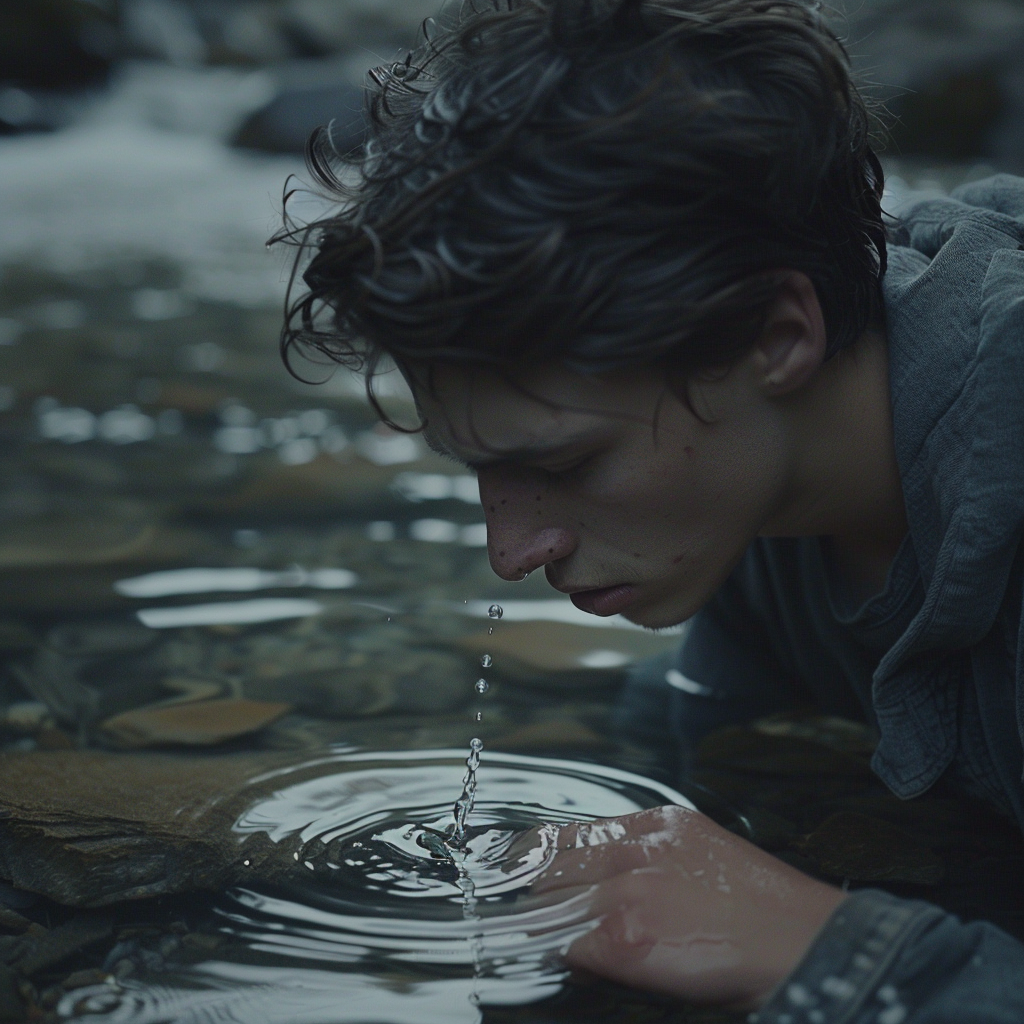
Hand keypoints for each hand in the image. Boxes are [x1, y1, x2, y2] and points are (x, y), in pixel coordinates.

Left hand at [525, 805, 845, 1009]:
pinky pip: (568, 945)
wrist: (801, 942)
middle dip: (534, 886)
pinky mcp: (624, 939)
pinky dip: (564, 955)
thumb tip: (607, 874)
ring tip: (539, 935)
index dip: (541, 853)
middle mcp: (634, 850)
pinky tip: (574, 962)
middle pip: (551, 862)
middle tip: (523, 905)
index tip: (523, 865)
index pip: (570, 833)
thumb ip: (652, 853)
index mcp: (654, 824)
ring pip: (552, 900)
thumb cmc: (763, 908)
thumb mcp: (703, 850)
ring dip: (543, 919)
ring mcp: (626, 892)